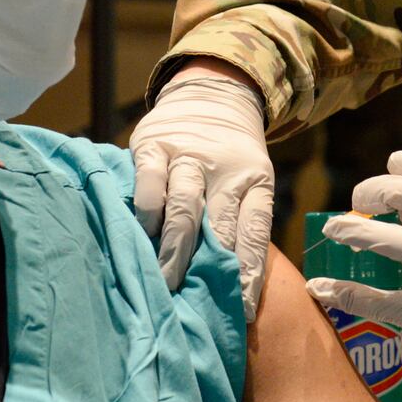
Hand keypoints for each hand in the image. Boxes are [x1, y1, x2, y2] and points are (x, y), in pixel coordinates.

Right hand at [130, 70, 274, 320]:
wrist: (214, 92)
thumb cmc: (231, 157)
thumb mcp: (249, 181)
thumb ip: (240, 224)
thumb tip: (231, 287)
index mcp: (255, 181)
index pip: (255, 232)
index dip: (249, 272)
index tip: (240, 309)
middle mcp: (225, 169)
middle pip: (220, 224)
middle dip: (207, 267)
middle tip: (193, 304)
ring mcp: (188, 156)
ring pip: (186, 204)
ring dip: (176, 246)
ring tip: (166, 280)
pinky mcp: (154, 145)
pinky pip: (150, 180)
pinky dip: (148, 208)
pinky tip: (146, 230)